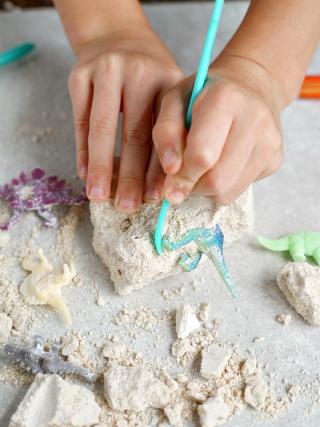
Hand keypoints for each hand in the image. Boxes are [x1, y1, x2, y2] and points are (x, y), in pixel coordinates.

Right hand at [68, 26, 182, 210]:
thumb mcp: (167, 92)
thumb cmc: (147, 76)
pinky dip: (82, 149)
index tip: (154, 198)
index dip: (158, 170)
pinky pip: (80, 119)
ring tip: (99, 196)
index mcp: (168, 83)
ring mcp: (106, 71)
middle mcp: (139, 73)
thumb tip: (159, 185)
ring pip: (103, 129)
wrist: (117, 35)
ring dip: (101, 167)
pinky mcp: (79, 74)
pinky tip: (85, 173)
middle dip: (131, 176)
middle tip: (128, 206)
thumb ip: (167, 130)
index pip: (164, 135)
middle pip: (135, 134)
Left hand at [152, 56, 282, 203]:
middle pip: (217, 180)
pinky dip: (223, 186)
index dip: (181, 175)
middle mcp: (254, 119)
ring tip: (202, 167)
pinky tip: (222, 164)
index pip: (202, 156)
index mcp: (226, 99)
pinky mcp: (275, 159)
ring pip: (228, 192)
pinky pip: (240, 191)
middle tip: (184, 174)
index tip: (171, 176)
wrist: (249, 85)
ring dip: (207, 189)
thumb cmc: (203, 95)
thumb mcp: (174, 101)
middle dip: (193, 185)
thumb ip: (166, 134)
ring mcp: (270, 141)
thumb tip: (172, 171)